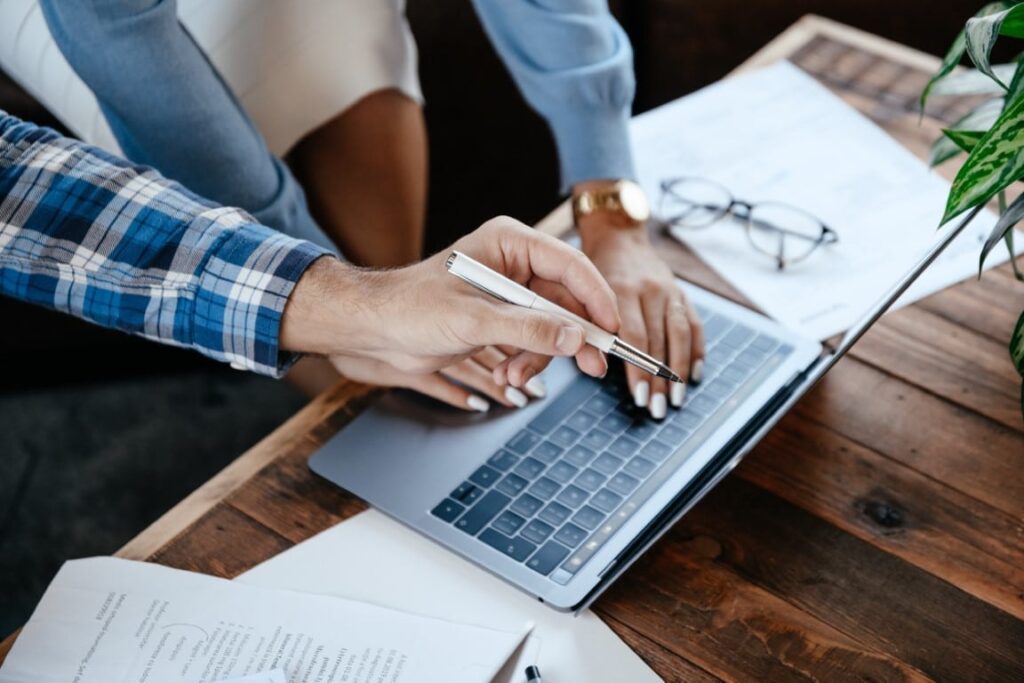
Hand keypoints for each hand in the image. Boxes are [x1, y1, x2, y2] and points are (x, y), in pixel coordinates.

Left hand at [280, 216, 619, 404]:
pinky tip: (508, 374)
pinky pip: (535, 339)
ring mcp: (511, 291)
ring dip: (541, 356)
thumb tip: (576, 338)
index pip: (570, 265)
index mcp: (510, 242)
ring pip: (553, 325)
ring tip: (514, 376)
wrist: (377, 330)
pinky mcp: (503, 317)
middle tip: (593, 367)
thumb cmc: (412, 309)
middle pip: (568, 299)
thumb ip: (528, 327)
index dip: (595, 297)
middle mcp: (515, 263)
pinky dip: (527, 360)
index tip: (610, 328)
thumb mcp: (474, 320)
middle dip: (573, 336)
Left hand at [579, 216, 703, 418]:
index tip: (637, 395)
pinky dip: (696, 350)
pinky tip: (694, 374)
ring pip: (678, 333)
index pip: (632, 334)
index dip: (637, 367)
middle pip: (657, 339)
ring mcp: (668, 289)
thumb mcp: (578, 292)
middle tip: (656, 408)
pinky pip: (693, 324)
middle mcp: (648, 287)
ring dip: (678, 368)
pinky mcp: (680, 292)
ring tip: (675, 399)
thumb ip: (578, 326)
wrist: (617, 237)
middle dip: (658, 377)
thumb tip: (579, 367)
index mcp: (620, 287)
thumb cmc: (591, 272)